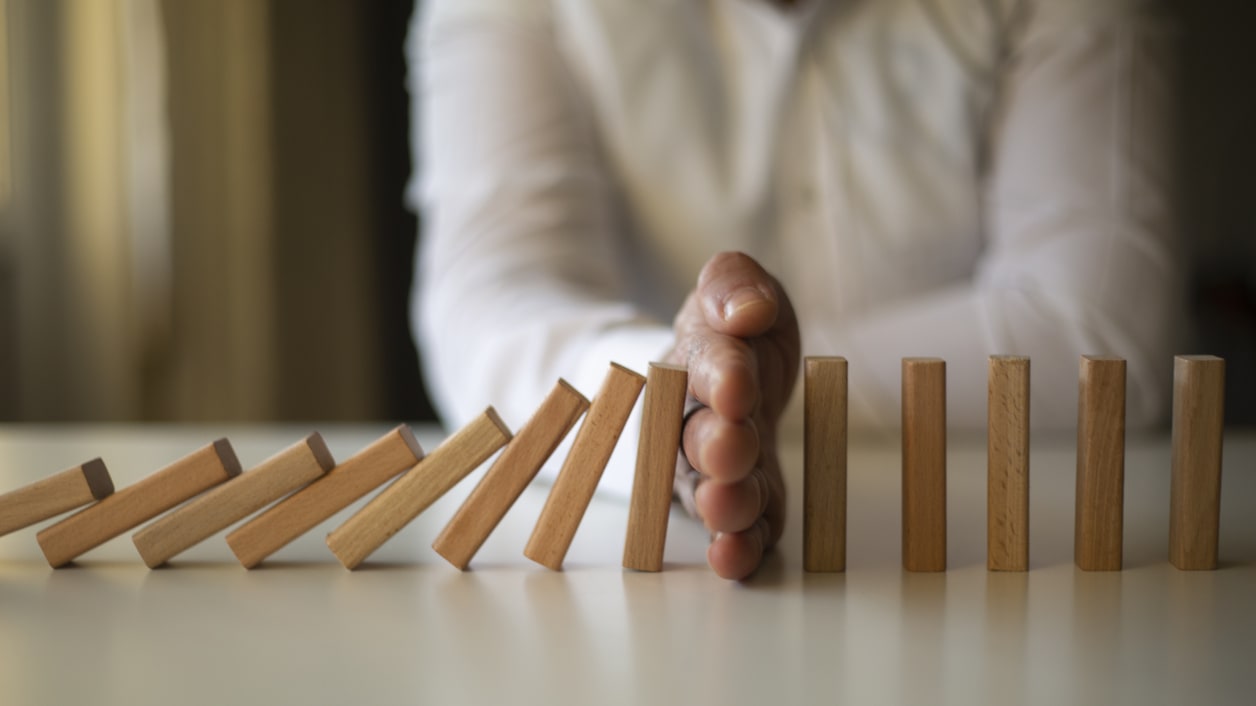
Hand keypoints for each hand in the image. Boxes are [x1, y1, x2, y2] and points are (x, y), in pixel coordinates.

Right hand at [666, 252, 799, 579]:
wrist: (731, 370)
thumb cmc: (734, 329)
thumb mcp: (734, 287)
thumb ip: (733, 284)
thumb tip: (749, 309)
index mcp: (697, 358)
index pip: (707, 362)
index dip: (722, 373)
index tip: (738, 384)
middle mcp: (695, 418)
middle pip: (699, 434)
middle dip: (715, 445)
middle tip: (730, 451)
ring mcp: (714, 467)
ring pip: (711, 488)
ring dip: (722, 502)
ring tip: (727, 513)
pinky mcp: (744, 500)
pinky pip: (742, 526)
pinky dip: (739, 546)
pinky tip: (738, 559)